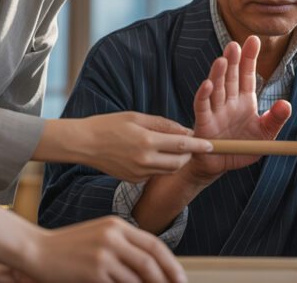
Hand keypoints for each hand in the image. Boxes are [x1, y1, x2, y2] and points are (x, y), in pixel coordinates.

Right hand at [22, 216, 185, 282]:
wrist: (36, 250)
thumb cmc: (68, 247)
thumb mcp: (100, 236)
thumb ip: (124, 245)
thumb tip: (150, 267)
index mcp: (117, 225)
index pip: (154, 245)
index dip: (171, 263)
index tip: (179, 278)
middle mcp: (113, 237)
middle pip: (151, 261)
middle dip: (167, 279)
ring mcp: (104, 254)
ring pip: (139, 277)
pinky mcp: (94, 272)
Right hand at [55, 112, 213, 182]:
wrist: (84, 144)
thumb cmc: (110, 125)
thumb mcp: (137, 118)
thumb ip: (164, 125)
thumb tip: (186, 130)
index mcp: (146, 142)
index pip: (181, 145)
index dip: (199, 145)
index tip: (212, 145)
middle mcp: (144, 161)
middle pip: (179, 162)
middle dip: (188, 153)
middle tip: (187, 142)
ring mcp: (139, 173)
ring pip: (169, 169)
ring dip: (176, 160)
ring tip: (170, 146)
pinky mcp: (134, 180)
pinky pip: (155, 173)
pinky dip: (159, 165)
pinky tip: (149, 154)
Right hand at [186, 36, 290, 181]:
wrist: (222, 165)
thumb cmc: (243, 148)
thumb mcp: (266, 135)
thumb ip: (276, 119)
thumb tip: (287, 104)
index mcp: (244, 100)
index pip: (247, 75)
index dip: (250, 58)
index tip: (254, 40)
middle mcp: (229, 101)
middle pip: (231, 77)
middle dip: (233, 60)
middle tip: (235, 44)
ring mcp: (216, 110)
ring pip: (217, 88)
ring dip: (218, 74)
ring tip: (222, 59)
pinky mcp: (204, 123)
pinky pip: (203, 107)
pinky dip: (204, 96)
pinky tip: (207, 84)